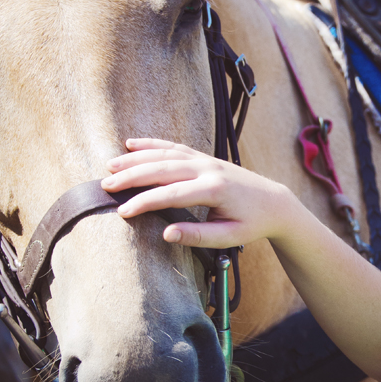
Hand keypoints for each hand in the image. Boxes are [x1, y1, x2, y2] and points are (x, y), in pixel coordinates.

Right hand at [102, 138, 296, 248]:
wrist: (274, 202)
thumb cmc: (252, 223)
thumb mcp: (229, 237)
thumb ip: (198, 236)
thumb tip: (166, 234)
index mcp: (215, 190)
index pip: (172, 195)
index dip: (145, 202)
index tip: (123, 211)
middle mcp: (208, 169)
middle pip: (163, 168)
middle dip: (132, 176)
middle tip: (106, 185)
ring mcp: (206, 159)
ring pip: (165, 154)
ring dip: (136, 158)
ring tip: (111, 166)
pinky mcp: (204, 157)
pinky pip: (174, 146)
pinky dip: (152, 144)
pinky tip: (131, 144)